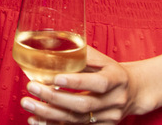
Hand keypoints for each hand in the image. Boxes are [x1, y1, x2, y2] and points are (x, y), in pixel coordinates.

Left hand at [20, 47, 137, 123]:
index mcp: (116, 79)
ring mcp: (109, 117)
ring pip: (77, 120)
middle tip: (32, 88)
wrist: (133, 92)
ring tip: (28, 103)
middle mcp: (115, 101)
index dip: (77, 82)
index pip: (99, 83)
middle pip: (84, 104)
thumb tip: (48, 45)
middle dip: (55, 98)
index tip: (55, 78)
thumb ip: (79, 54)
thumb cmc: (110, 70)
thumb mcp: (101, 59)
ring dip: (49, 113)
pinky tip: (36, 119)